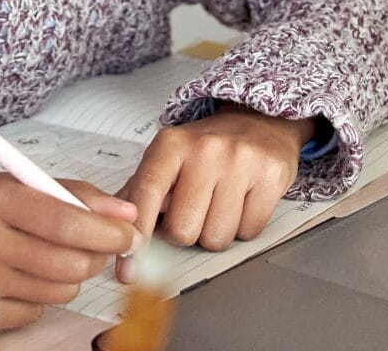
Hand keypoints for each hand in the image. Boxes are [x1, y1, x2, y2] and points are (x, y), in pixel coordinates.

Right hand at [0, 173, 140, 328]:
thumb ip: (62, 192)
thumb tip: (121, 212)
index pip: (67, 219)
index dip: (108, 230)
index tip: (127, 232)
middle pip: (68, 262)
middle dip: (94, 256)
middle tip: (95, 247)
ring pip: (56, 290)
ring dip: (66, 276)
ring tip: (46, 257)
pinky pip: (30, 313)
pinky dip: (36, 298)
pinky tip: (16, 278)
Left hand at [115, 103, 312, 276]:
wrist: (259, 120)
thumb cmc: (206, 148)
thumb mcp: (167, 157)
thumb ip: (138, 191)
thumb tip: (116, 230)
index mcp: (170, 145)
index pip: (145, 195)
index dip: (137, 236)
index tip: (129, 266)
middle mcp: (205, 149)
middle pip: (183, 231)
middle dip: (186, 232)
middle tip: (193, 212)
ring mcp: (241, 161)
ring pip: (217, 238)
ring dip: (215, 232)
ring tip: (218, 204)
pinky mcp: (271, 175)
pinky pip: (249, 232)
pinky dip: (243, 227)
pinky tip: (242, 202)